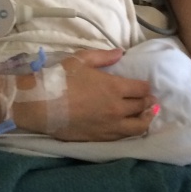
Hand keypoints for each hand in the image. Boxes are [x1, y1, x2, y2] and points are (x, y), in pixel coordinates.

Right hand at [13, 48, 158, 141]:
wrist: (41, 104)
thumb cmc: (60, 78)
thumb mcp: (80, 60)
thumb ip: (103, 57)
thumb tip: (121, 53)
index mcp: (114, 87)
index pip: (140, 88)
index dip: (145, 86)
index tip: (146, 85)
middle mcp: (117, 109)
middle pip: (141, 106)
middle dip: (147, 101)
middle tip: (150, 99)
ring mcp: (109, 126)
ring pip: (137, 126)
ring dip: (145, 119)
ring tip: (147, 115)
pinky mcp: (100, 138)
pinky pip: (123, 137)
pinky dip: (131, 131)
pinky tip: (129, 127)